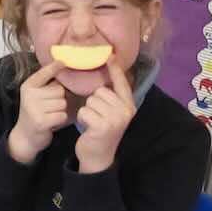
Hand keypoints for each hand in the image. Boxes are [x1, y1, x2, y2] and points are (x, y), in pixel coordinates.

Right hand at [7, 60, 69, 164]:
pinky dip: (60, 120)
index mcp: (28, 86)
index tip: (63, 62)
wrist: (25, 136)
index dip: (55, 67)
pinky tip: (52, 122)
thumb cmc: (36, 112)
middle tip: (50, 107)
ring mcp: (34, 108)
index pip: (44, 72)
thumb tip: (64, 66)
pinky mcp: (41, 121)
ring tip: (50, 114)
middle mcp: (29, 95)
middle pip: (59, 90)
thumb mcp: (36, 95)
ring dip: (61, 110)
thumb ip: (47, 84)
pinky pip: (62, 115)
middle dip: (60, 98)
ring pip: (62, 103)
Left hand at [74, 58, 135, 173]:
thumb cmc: (101, 130)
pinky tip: (88, 128)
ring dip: (87, 111)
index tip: (110, 54)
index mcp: (129, 105)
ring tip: (93, 122)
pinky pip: (84, 111)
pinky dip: (82, 119)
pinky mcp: (103, 126)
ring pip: (91, 100)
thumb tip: (109, 71)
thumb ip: (112, 96)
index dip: (115, 68)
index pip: (122, 82)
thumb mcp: (111, 113)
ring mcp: (115, 119)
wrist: (98, 156)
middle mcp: (126, 111)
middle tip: (97, 117)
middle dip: (93, 102)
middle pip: (100, 91)